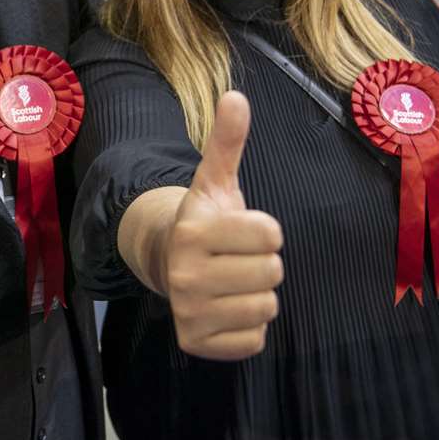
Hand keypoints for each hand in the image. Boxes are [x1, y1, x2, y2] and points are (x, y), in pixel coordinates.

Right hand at [163, 92, 284, 360]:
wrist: (166, 264)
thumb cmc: (205, 223)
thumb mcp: (215, 181)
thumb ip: (226, 142)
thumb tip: (236, 96)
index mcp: (193, 230)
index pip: (270, 234)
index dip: (266, 229)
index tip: (244, 229)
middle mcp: (186, 274)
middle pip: (272, 273)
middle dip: (263, 263)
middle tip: (239, 258)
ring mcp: (189, 312)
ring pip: (266, 307)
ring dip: (258, 295)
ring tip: (234, 282)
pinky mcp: (196, 343)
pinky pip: (253, 340)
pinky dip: (249, 327)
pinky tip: (228, 309)